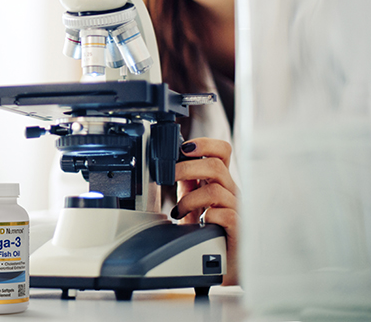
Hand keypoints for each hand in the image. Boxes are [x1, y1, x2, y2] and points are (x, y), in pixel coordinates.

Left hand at [174, 137, 238, 285]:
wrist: (223, 264)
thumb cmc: (210, 231)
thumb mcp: (193, 202)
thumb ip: (188, 183)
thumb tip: (174, 163)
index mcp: (220, 181)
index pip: (221, 152)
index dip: (204, 144)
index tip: (183, 148)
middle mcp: (231, 192)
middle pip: (217, 165)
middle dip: (186, 168)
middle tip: (169, 176)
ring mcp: (237, 209)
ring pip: (216, 190)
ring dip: (190, 198)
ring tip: (180, 211)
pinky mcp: (239, 228)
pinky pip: (224, 214)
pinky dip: (206, 217)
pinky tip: (198, 224)